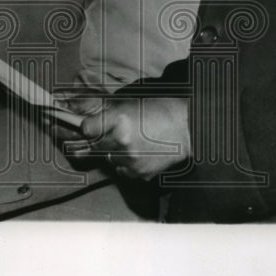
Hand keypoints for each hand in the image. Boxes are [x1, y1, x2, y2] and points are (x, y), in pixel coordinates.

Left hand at [71, 97, 190, 179]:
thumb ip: (108, 112)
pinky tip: (139, 153)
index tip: (91, 126)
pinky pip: (122, 170)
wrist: (188, 127)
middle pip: (95, 145)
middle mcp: (121, 141)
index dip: (89, 126)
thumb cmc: (162, 110)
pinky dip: (126, 164)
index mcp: (118, 120)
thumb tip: (90, 120)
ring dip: (113, 152)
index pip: (87, 128)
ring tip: (131, 142)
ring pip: (108, 158)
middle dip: (100, 139)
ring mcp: (129, 160)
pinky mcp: (138, 173)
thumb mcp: (131, 103)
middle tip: (113, 133)